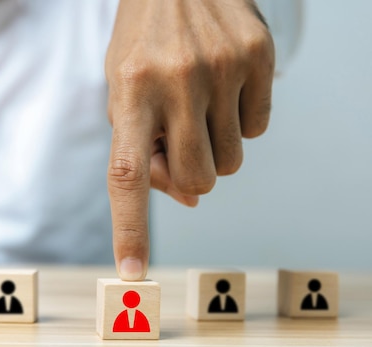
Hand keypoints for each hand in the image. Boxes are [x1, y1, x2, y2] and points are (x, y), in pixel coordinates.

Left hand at [106, 0, 274, 280]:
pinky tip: (223, 91)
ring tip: (198, 108)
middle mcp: (176, 81)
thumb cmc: (142, 43)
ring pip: (230, 162)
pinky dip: (240, 123)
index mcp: (129, 91)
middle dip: (188, 176)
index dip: (129, 227)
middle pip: (195, 180)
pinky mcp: (257, 57)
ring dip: (214, 150)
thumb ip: (142, 149)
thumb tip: (188, 197)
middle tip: (179, 142)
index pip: (126, 173)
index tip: (132, 271)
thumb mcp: (122, 91)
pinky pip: (258, 130)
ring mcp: (221, 68)